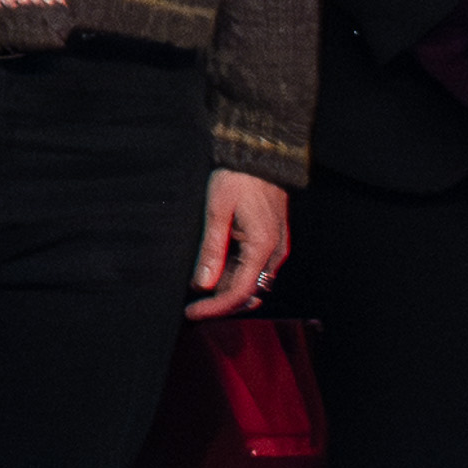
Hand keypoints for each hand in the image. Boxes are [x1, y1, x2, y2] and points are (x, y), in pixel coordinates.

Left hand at [188, 166, 294, 317]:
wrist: (259, 155)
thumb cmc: (237, 178)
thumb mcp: (216, 211)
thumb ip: (211, 249)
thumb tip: (203, 283)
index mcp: (263, 247)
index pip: (239, 292)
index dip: (215, 308)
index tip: (192, 313)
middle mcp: (275, 253)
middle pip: (250, 293)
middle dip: (222, 304)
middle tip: (194, 306)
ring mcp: (276, 247)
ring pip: (253, 283)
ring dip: (229, 291)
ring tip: (199, 288)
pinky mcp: (272, 241)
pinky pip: (255, 269)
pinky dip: (235, 276)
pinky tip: (214, 271)